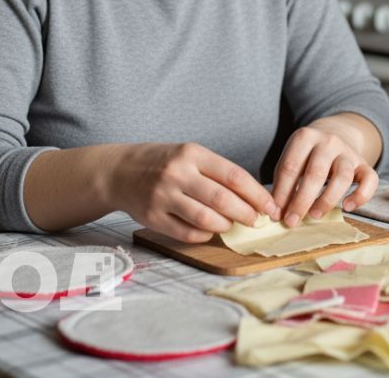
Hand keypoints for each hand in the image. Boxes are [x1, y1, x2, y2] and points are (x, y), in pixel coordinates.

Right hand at [107, 142, 278, 243]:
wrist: (119, 171)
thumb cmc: (163, 162)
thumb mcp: (189, 154)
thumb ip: (217, 172)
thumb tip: (253, 197)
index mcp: (191, 154)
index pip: (234, 175)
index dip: (257, 194)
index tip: (270, 206)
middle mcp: (177, 173)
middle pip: (222, 199)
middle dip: (246, 214)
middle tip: (256, 221)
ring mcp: (163, 196)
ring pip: (206, 219)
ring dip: (225, 225)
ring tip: (231, 224)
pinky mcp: (152, 217)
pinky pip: (187, 233)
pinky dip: (204, 234)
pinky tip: (210, 229)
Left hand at [272, 125, 378, 227]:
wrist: (336, 135)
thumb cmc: (307, 156)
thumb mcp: (292, 160)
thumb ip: (284, 183)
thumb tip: (277, 213)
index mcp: (305, 137)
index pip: (290, 167)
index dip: (281, 193)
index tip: (275, 214)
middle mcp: (328, 142)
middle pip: (315, 173)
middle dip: (301, 201)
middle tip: (292, 221)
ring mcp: (348, 152)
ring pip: (343, 177)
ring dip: (327, 200)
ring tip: (314, 215)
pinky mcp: (364, 164)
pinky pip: (370, 179)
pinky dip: (361, 195)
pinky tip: (347, 207)